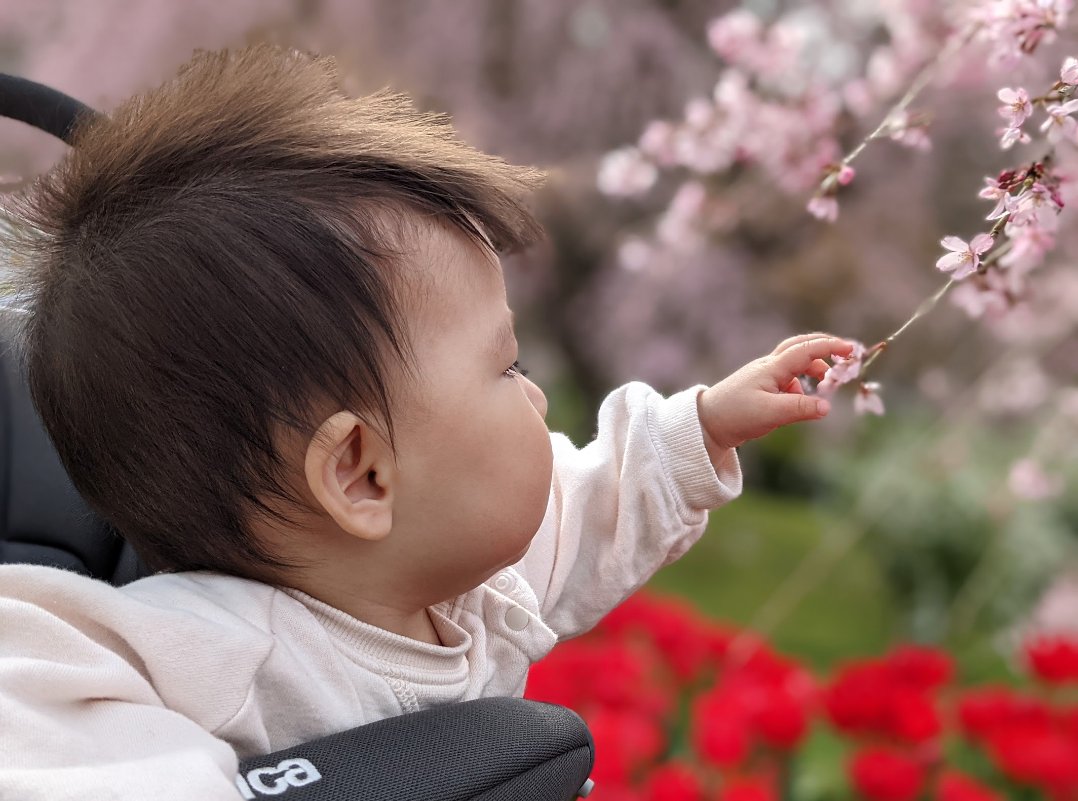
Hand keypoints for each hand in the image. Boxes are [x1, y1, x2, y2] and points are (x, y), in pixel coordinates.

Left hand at [697, 334, 854, 452]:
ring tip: (826, 382)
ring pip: (794, 364)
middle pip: (799, 347)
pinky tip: (801, 402)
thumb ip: (799, 408)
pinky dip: (800, 385)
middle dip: (824, 348)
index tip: (851, 349)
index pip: (805, 350)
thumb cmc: (735, 415)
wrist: (706, 423)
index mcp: (772, 368)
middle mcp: (768, 367)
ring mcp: (763, 376)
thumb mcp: (770, 413)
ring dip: (813, 368)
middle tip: (845, 354)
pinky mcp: (761, 388)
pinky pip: (787, 379)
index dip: (830, 347)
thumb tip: (827, 406)